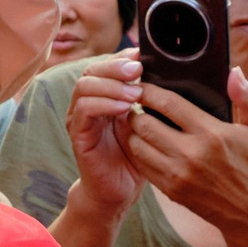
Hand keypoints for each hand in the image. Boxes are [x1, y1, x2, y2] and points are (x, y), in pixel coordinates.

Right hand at [63, 55, 143, 219]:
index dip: (122, 57)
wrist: (119, 191)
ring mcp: (79, 118)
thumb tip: (170, 73)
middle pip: (92, 70)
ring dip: (111, 85)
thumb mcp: (148, 123)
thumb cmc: (136, 157)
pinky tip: (123, 108)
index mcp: (105, 97)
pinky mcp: (77, 135)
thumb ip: (150, 100)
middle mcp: (88, 103)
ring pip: (84, 86)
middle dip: (115, 66)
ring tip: (135, 93)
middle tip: (138, 70)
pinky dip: (103, 104)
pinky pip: (83, 110)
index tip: (143, 55)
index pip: (107, 65)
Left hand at [124, 65, 247, 239]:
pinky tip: (143, 143)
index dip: (149, 91)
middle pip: (144, 124)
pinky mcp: (171, 190)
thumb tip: (235, 71)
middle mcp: (191, 154)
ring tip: (137, 122)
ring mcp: (178, 174)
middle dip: (136, 111)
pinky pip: (142, 166)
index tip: (141, 85)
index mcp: (211, 133)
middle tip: (134, 104)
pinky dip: (138, 152)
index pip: (168, 104)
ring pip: (137, 145)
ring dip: (133, 132)